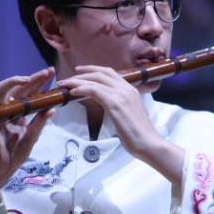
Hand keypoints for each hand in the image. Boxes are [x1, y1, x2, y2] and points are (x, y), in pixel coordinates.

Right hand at [0, 67, 55, 204]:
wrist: (0, 169)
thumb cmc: (15, 153)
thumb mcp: (32, 137)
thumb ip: (39, 123)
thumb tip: (53, 109)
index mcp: (17, 112)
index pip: (27, 92)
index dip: (38, 82)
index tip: (51, 74)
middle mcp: (5, 110)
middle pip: (17, 89)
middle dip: (33, 78)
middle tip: (47, 71)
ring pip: (2, 92)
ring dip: (16, 83)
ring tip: (30, 78)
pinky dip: (3, 102)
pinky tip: (14, 98)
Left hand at [57, 66, 184, 182]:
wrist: (149, 143)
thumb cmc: (139, 135)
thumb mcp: (129, 114)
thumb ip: (120, 106)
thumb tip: (111, 107)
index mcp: (131, 90)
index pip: (111, 74)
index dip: (95, 70)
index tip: (82, 72)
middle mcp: (127, 88)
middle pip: (102, 73)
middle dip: (84, 72)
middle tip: (70, 76)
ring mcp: (122, 94)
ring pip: (96, 80)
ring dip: (77, 80)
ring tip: (65, 84)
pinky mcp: (115, 103)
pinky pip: (94, 90)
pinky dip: (81, 88)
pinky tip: (73, 92)